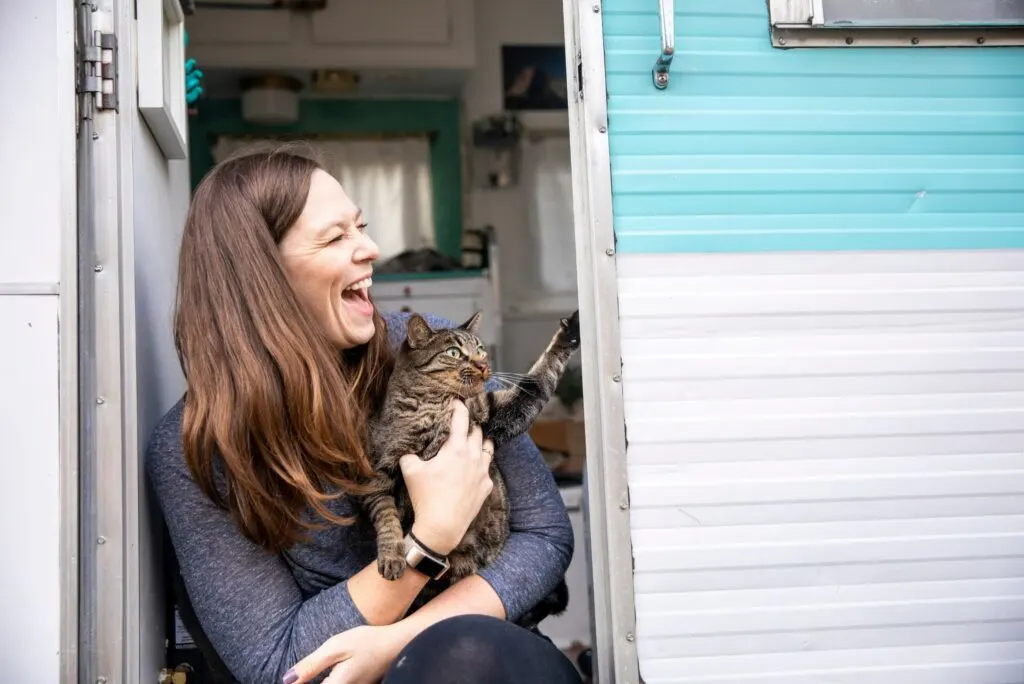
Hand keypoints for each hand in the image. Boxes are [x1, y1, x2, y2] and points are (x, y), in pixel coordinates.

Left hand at [285, 624, 398, 683]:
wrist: (398, 643)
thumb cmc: (368, 642)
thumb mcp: (336, 647)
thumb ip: (311, 665)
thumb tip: (287, 680)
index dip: (299, 683)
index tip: (292, 677)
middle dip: (309, 680)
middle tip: (305, 670)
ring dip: (322, 679)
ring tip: (316, 671)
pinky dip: (331, 679)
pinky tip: (330, 672)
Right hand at [399, 401, 493, 554]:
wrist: (442, 527)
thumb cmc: (425, 498)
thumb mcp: (410, 471)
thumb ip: (409, 454)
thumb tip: (408, 447)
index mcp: (455, 448)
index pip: (461, 419)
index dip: (459, 407)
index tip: (456, 401)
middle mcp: (473, 456)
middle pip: (476, 430)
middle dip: (469, 423)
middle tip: (462, 421)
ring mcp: (483, 471)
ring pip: (487, 447)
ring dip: (480, 440)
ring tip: (473, 439)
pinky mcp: (487, 486)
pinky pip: (488, 468)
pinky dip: (482, 462)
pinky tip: (476, 465)